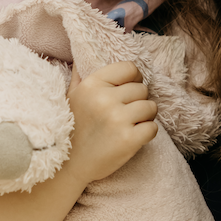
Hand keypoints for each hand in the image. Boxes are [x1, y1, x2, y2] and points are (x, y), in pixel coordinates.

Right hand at [65, 60, 157, 184]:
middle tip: (126, 113)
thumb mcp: (71, 96)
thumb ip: (80, 75)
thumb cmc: (72, 129)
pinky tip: (133, 137)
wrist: (67, 167)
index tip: (128, 90)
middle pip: (142, 89)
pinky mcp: (128, 140)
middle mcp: (105, 99)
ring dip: (144, 117)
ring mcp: (117, 120)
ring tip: (130, 125)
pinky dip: (147, 133)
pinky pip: (153, 128)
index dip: (134, 78)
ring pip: (151, 107)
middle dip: (138, 101)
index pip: (130, 68)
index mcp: (92, 84)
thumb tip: (82, 54)